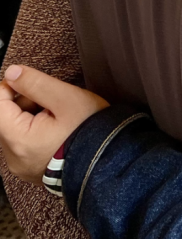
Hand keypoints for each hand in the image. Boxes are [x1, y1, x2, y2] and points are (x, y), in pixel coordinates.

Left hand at [0, 65, 108, 184]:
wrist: (109, 160)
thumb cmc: (89, 129)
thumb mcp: (66, 98)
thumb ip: (36, 83)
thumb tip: (12, 72)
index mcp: (19, 140)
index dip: (9, 87)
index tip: (27, 79)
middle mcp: (14, 158)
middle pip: (6, 121)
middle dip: (25, 104)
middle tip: (52, 100)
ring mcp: (22, 168)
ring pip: (15, 133)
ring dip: (31, 118)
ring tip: (59, 117)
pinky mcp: (32, 171)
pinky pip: (24, 147)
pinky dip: (36, 134)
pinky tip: (57, 131)